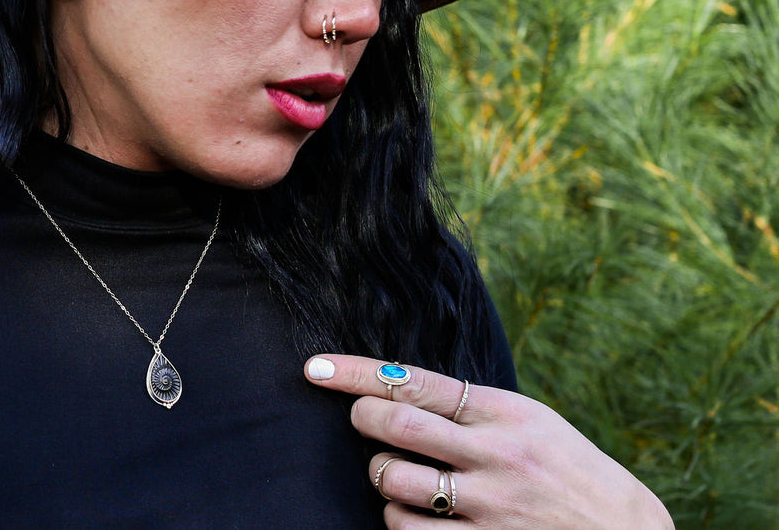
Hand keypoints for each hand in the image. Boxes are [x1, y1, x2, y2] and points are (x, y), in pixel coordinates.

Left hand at [304, 354, 672, 528]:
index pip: (414, 381)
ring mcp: (490, 507)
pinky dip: (398, 522)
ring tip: (402, 478)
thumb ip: (470, 409)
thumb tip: (392, 389)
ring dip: (382, 478)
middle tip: (365, 423)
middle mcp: (497, 456)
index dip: (355, 373)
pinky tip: (417, 516)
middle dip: (363, 421)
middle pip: (393, 425)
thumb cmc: (568, 474)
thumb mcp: (531, 423)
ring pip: (392, 482)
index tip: (314, 368)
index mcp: (506, 413)